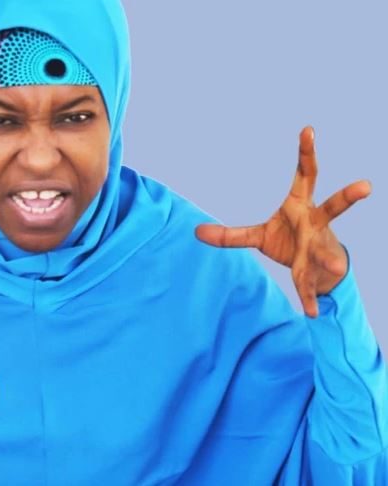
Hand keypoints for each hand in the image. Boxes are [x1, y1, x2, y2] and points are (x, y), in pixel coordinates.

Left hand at [195, 126, 370, 317]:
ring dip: (331, 259)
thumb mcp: (257, 236)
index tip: (308, 129)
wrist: (315, 271)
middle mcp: (315, 224)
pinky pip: (309, 285)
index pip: (306, 175)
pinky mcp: (314, 272)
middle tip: (366, 186)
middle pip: (332, 208)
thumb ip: (229, 235)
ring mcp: (318, 248)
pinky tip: (309, 312)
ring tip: (338, 266)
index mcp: (300, 207)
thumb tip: (196, 230)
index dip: (306, 153)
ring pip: (326, 251)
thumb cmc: (288, 241)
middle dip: (347, 198)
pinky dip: (308, 298)